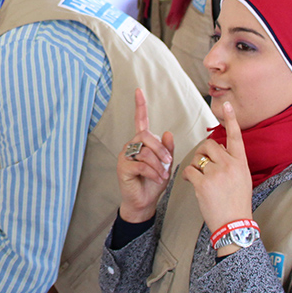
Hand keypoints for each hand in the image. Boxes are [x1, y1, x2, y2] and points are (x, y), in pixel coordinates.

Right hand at [116, 89, 174, 222]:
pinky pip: (142, 164)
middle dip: (161, 149)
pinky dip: (153, 172)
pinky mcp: (123, 167)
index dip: (140, 106)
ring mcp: (125, 156)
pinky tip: (156, 178)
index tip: (138, 91)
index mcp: (142, 143)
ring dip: (158, 164)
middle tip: (168, 163)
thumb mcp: (166, 164)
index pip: (140, 120)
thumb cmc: (154, 182)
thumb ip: (167, 149)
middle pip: (146, 136)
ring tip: (163, 175)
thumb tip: (167, 133)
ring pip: (145, 151)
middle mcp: (131, 146)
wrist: (144, 201)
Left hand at [181, 102, 252, 239]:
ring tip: (199, 179)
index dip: (231, 120)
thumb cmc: (237, 203)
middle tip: (201, 165)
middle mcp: (230, 165)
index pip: (235, 137)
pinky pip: (188, 170)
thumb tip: (219, 151)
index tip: (227, 104)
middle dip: (201, 153)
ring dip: (194, 166)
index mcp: (240, 163)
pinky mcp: (203, 183)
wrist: (234, 224)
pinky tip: (191, 183)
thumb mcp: (242, 179)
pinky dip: (187, 176)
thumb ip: (232, 163)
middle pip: (209, 145)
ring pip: (197, 158)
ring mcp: (217, 174)